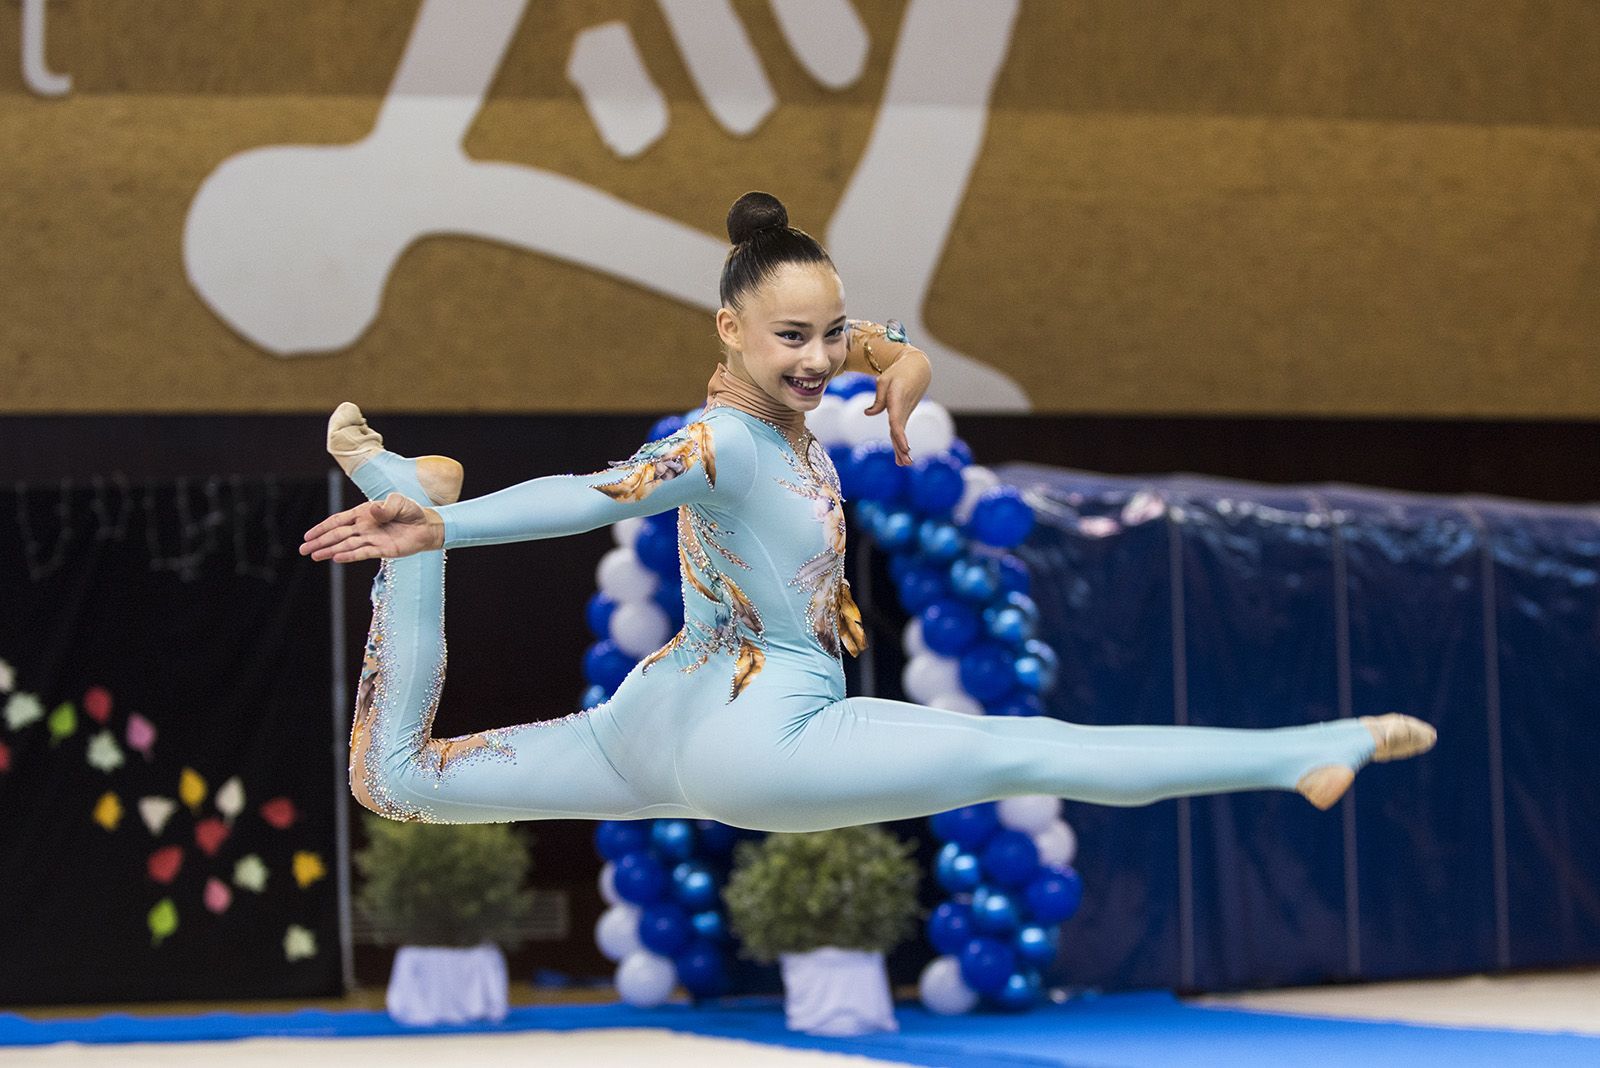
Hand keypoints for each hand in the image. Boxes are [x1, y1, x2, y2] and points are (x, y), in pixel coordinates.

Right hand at [299, 492, 443, 561]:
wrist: (427, 527)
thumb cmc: (411, 511)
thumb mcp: (399, 502)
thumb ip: (386, 507)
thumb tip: (372, 510)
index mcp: (364, 513)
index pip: (338, 521)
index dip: (322, 528)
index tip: (308, 535)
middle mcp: (364, 527)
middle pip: (337, 535)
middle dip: (320, 542)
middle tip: (303, 550)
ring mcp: (371, 539)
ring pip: (346, 546)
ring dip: (330, 551)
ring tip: (314, 556)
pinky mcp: (381, 550)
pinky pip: (362, 553)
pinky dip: (349, 556)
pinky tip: (336, 559)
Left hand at [862, 349, 932, 464]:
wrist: (918, 368)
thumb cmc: (898, 372)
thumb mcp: (884, 381)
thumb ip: (878, 399)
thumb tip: (868, 413)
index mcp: (898, 399)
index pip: (897, 420)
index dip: (900, 434)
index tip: (904, 447)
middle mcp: (903, 408)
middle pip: (900, 430)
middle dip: (902, 446)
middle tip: (905, 462)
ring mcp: (905, 412)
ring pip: (901, 432)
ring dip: (902, 449)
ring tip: (905, 464)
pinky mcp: (904, 413)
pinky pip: (901, 429)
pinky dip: (901, 443)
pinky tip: (902, 457)